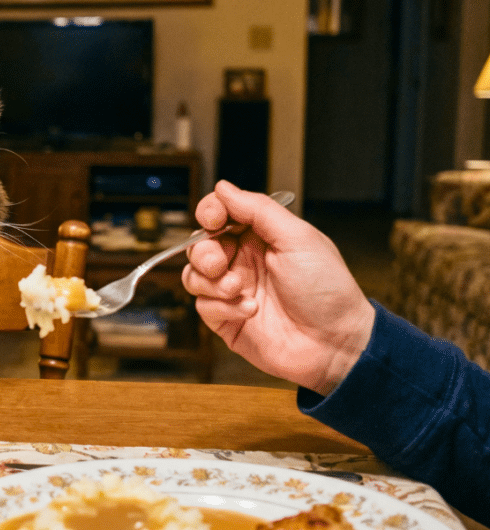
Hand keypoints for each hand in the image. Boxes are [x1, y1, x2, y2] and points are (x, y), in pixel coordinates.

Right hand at [181, 180, 374, 394]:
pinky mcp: (226, 319)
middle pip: (199, 245)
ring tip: (238, 289)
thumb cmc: (327, 289)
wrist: (335, 342)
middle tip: (220, 262)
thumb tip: (224, 187)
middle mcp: (243, 261)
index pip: (221, 214)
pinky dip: (223, 307)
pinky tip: (250, 310)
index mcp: (261, 237)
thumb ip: (258, 209)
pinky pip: (203, 306)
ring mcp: (233, 291)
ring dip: (211, 281)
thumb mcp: (298, 238)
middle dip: (203, 251)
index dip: (210, 212)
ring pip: (194, 275)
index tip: (213, 219)